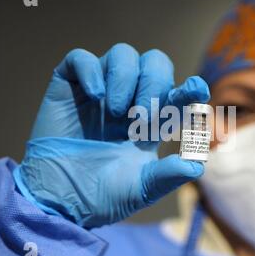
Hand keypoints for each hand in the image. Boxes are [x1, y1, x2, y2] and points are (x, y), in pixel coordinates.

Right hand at [14, 43, 209, 226]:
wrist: (58, 200)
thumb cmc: (99, 195)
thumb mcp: (139, 190)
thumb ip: (166, 177)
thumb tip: (196, 166)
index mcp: (149, 122)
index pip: (176, 94)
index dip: (188, 89)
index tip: (196, 90)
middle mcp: (128, 100)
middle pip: (155, 63)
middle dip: (155, 82)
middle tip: (143, 115)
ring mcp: (99, 91)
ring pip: (123, 54)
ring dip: (126, 78)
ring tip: (117, 112)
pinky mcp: (68, 87)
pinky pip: (80, 58)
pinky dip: (91, 70)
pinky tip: (95, 96)